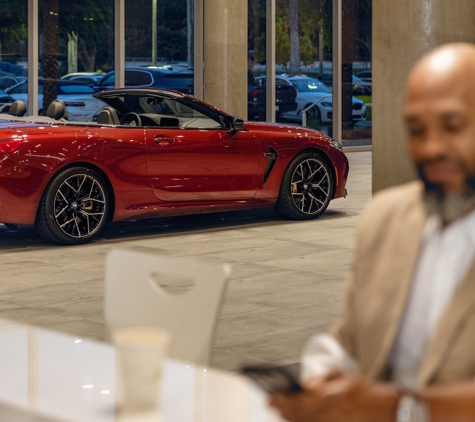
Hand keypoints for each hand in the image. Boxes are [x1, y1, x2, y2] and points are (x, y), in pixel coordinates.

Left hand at [270, 372, 399, 421]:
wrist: (388, 413)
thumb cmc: (367, 393)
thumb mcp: (346, 377)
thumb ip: (325, 378)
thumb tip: (308, 383)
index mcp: (329, 398)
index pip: (297, 400)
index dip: (282, 398)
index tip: (271, 395)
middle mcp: (327, 415)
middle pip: (296, 414)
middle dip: (281, 408)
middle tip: (270, 402)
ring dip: (289, 417)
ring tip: (279, 410)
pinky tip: (295, 418)